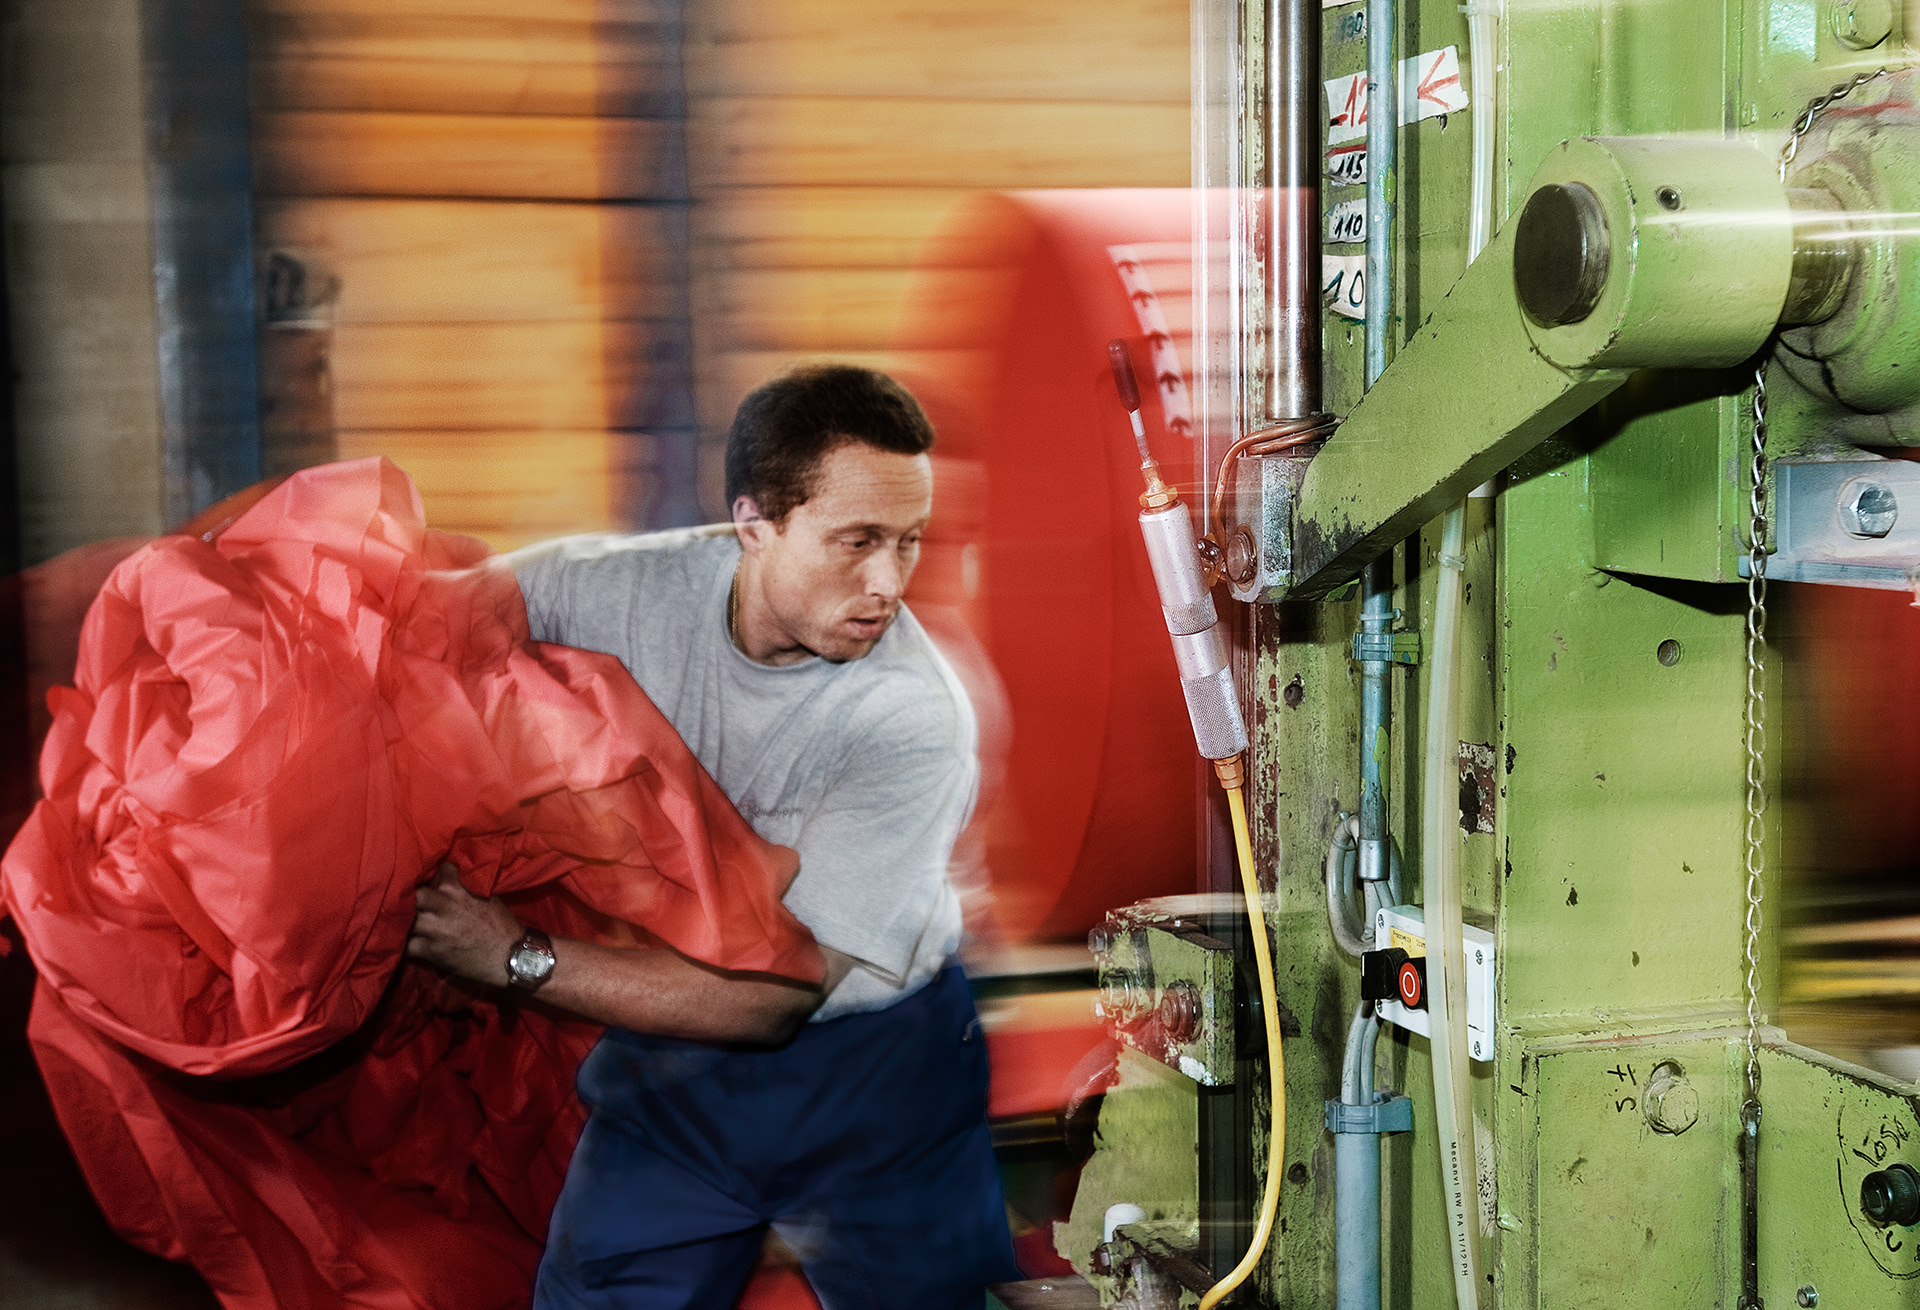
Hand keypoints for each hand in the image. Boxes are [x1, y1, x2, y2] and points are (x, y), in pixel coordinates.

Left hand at [406, 862, 523, 985]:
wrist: (509, 957)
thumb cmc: (502, 925)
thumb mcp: (488, 895)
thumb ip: (465, 886)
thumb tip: (453, 879)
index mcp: (457, 889)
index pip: (438, 870)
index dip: (435, 874)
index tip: (433, 879)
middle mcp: (442, 905)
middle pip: (412, 893)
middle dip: (410, 896)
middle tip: (411, 901)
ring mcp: (433, 929)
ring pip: (403, 919)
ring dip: (403, 920)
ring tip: (404, 921)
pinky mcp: (429, 951)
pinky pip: (404, 945)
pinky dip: (402, 943)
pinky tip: (404, 941)